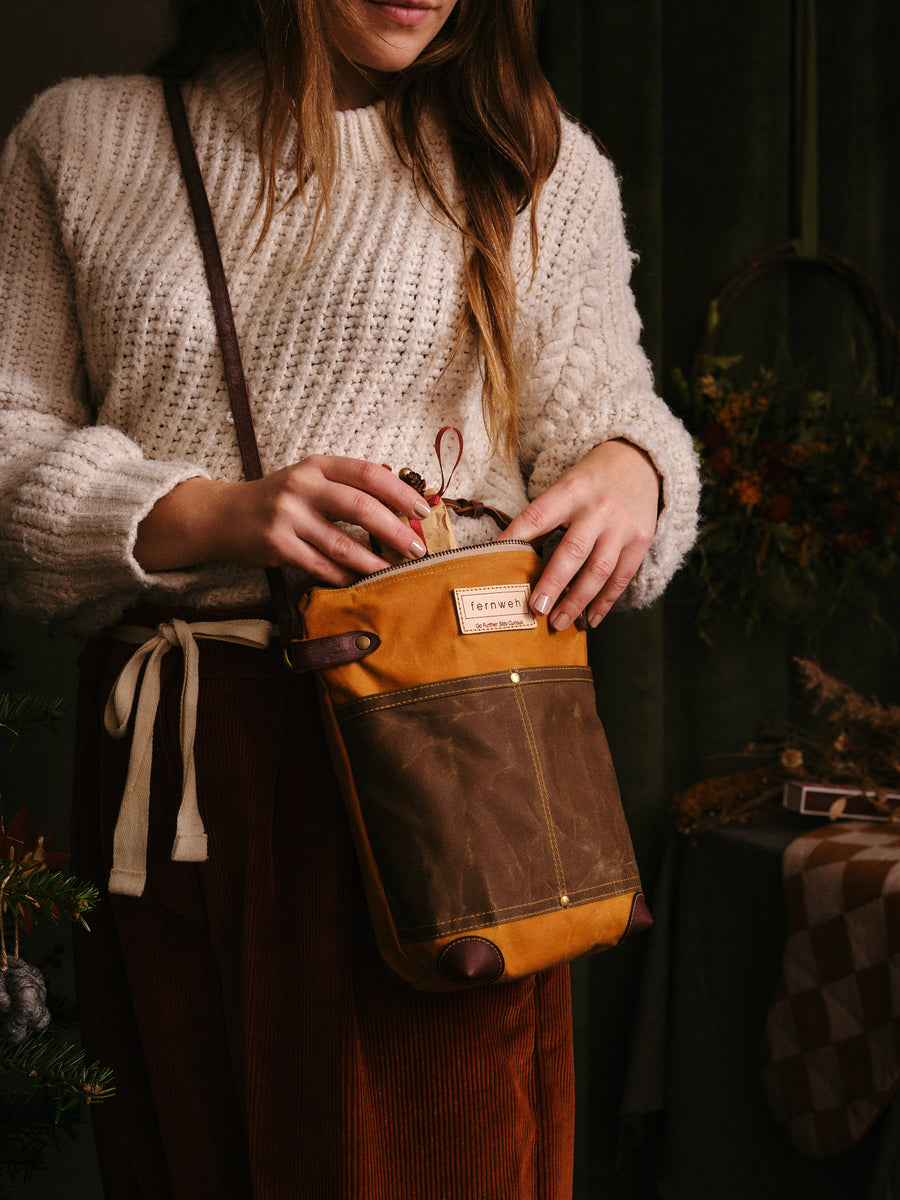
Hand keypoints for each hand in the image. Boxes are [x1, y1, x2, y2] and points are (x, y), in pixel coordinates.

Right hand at [134, 456, 433, 584]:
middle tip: (416, 548)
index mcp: (317, 465)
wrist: (222, 515)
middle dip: (394, 530)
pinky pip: (320, 566)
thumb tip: (401, 502)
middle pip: (359, 507)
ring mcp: (287, 516)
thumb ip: (347, 485)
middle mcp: (301, 485)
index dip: (399, 492)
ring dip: (374, 561)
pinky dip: (344, 576)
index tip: (423, 509)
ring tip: (395, 571)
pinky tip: (360, 581)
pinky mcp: (276, 545)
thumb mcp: (309, 479)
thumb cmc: (278, 499)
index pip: (368, 473)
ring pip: (342, 544)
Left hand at [498, 440, 659, 629]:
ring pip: (599, 570)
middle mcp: (598, 509)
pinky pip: (622, 577)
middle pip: (573, 551)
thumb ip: (543, 516)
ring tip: (558, 622)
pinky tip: (591, 619)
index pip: (537, 516)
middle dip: (553, 583)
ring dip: (578, 600)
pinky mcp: (641, 540)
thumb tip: (511, 553)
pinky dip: (605, 601)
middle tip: (535, 609)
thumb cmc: (591, 480)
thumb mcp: (565, 486)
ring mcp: (622, 526)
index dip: (515, 539)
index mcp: (571, 491)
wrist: (639, 461)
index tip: (496, 562)